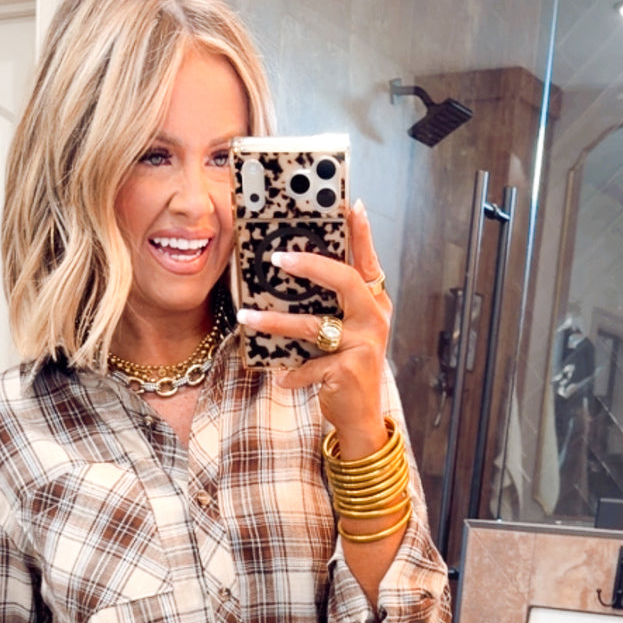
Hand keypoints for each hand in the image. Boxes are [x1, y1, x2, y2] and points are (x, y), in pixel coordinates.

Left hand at [236, 198, 391, 453]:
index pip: (368, 262)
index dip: (361, 233)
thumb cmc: (347, 368)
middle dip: (310, 265)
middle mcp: (374, 320)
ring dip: (276, 322)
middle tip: (278, 258)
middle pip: (344, 281)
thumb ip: (333, 304)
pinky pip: (309, 366)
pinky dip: (292, 374)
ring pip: (313, 325)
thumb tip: (296, 269)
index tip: (350, 204)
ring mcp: (363, 346)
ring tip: (247, 318)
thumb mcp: (347, 332)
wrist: (361, 418)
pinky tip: (281, 380)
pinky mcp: (347, 371)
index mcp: (375, 304)